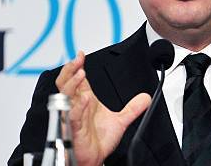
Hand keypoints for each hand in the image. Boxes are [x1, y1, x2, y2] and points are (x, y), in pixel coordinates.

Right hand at [56, 51, 150, 165]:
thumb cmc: (98, 141)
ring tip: (81, 73)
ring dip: (71, 84)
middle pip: (65, 83)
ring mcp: (73, 117)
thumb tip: (146, 98)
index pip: (77, 79)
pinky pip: (72, 116)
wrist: (95, 160)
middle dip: (70, 70)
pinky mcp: (74, 129)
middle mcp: (77, 106)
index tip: (81, 55)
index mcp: (85, 101)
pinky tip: (85, 98)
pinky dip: (78, 106)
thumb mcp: (120, 120)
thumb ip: (132, 108)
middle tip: (77, 60)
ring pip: (65, 97)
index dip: (77, 65)